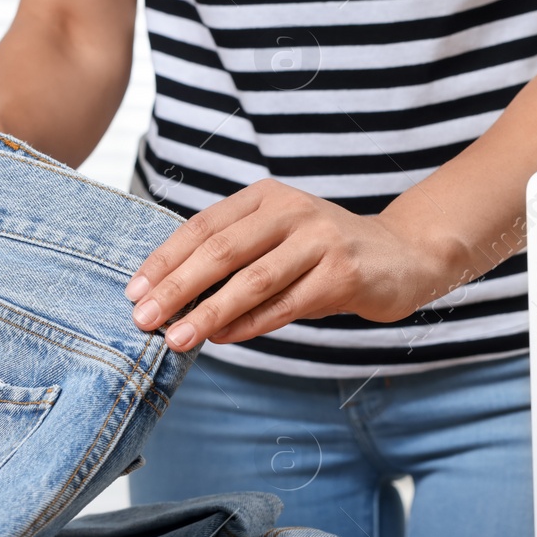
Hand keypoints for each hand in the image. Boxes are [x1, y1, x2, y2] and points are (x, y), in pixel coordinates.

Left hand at [124, 179, 449, 349]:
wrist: (402, 255)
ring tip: (176, 337)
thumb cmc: (325, 252)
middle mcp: (291, 211)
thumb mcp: (278, 238)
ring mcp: (320, 241)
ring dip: (208, 312)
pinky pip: (285, 305)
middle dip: (177, 287)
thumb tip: (171, 296)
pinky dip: (249, 325)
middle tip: (143, 317)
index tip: (134, 290)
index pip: (203, 226)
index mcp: (266, 198)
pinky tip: (221, 339)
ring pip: (252, 281)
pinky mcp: (342, 274)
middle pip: (221, 251)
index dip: (165, 259)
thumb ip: (233, 257)